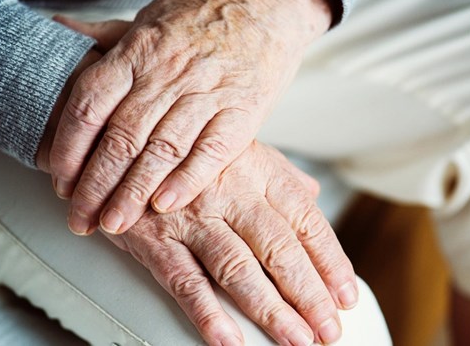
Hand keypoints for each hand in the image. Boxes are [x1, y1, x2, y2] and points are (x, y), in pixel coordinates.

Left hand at [48, 0, 333, 235]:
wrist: (265, 6)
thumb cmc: (204, 16)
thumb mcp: (147, 19)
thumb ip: (105, 37)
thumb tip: (61, 30)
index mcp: (138, 53)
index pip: (90, 107)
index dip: (70, 149)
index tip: (61, 182)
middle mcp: (167, 74)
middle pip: (121, 138)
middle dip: (96, 186)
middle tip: (82, 219)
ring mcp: (206, 93)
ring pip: (161, 150)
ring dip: (133, 192)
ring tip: (115, 224)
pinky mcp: (242, 111)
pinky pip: (211, 151)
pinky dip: (187, 180)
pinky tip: (166, 205)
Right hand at [103, 141, 357, 345]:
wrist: (124, 143)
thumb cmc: (188, 151)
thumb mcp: (240, 148)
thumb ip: (279, 174)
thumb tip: (314, 194)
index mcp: (258, 171)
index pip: (306, 220)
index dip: (330, 260)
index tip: (345, 294)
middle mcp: (230, 193)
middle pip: (279, 249)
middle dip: (308, 294)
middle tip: (328, 329)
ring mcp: (192, 216)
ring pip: (238, 269)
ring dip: (269, 310)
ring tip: (296, 339)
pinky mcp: (155, 238)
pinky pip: (184, 280)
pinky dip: (207, 313)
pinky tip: (229, 339)